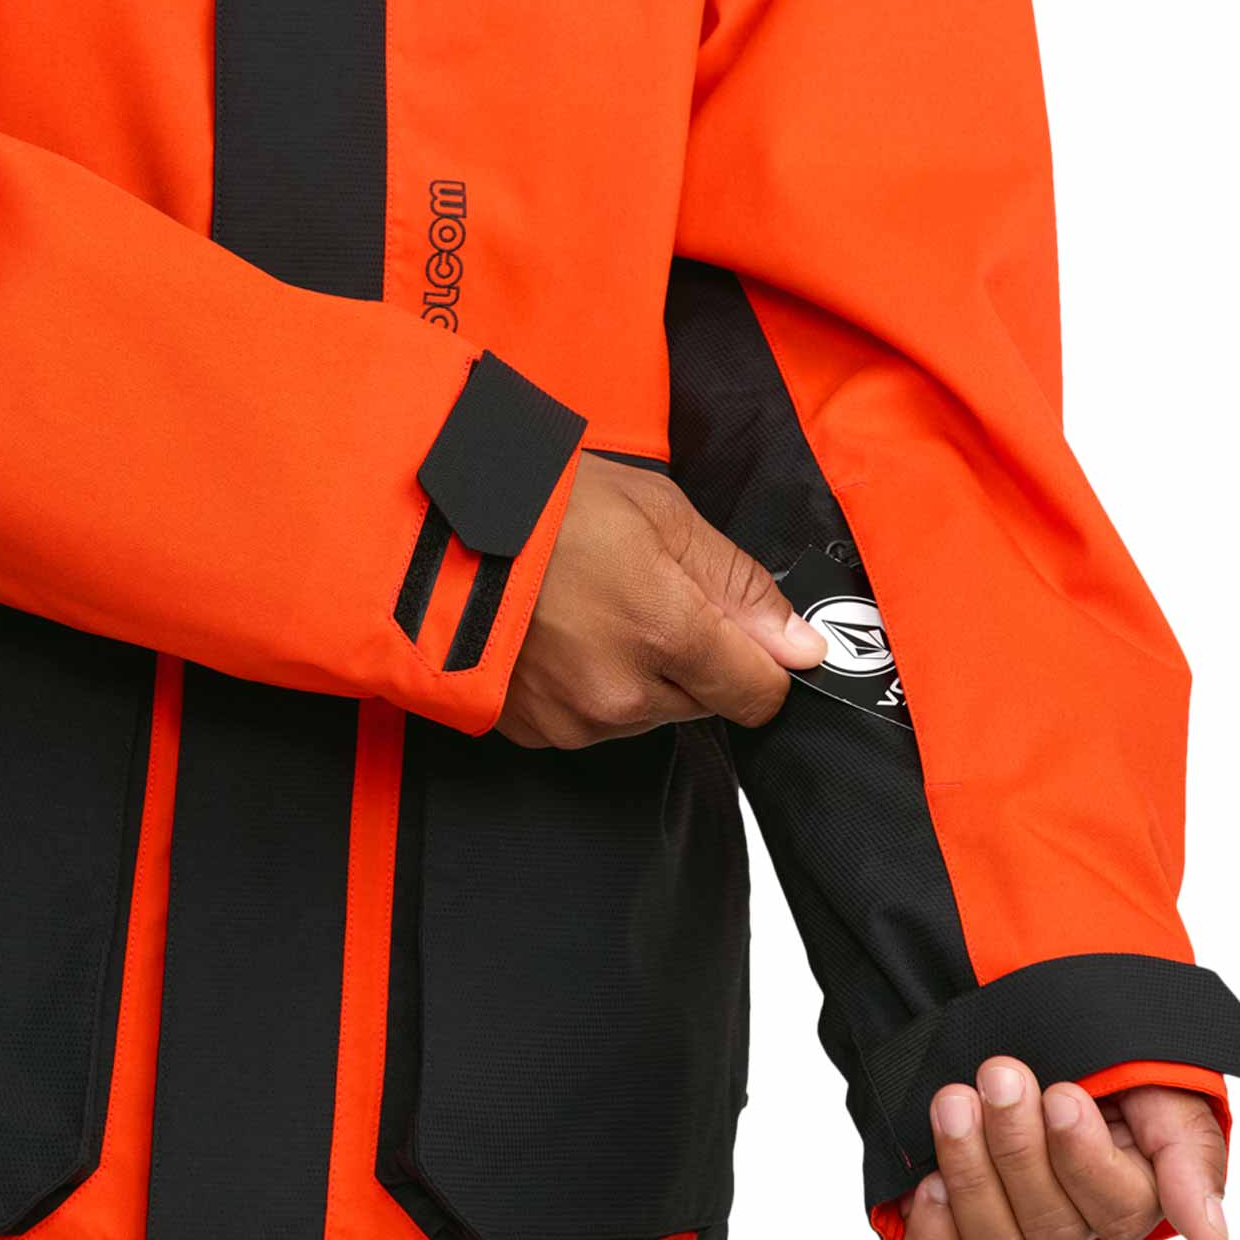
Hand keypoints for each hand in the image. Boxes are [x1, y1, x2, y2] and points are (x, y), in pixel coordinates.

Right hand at [498, 455, 826, 747]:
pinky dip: (587, 688)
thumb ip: (741, 586)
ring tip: (591, 610)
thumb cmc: (550, 507)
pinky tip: (560, 637)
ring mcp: (573, 721)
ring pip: (646, 714)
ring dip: (639, 675)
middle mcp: (623, 694)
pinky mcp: (533, 733)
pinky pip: (590, 723)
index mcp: (667, 634)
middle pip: (703, 703)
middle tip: (643, 595)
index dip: (762, 661)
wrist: (435, 526)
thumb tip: (804, 647)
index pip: (758, 694)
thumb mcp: (664, 516)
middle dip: (693, 658)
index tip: (740, 631)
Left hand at [899, 1059, 1227, 1239]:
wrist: (1032, 1016)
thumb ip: (1188, 1156)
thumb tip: (1213, 1238)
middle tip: (1000, 1075)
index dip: (1083, 1158)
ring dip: (972, 1172)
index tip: (1061, 1095)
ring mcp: (1008, 1223)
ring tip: (954, 1104)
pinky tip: (928, 1186)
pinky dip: (932, 1237)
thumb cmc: (1105, 1055)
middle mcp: (1069, 1218)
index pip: (1116, 1209)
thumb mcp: (1161, 1085)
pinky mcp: (951, 1222)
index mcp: (1128, 1191)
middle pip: (1051, 1224)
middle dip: (1018, 1144)